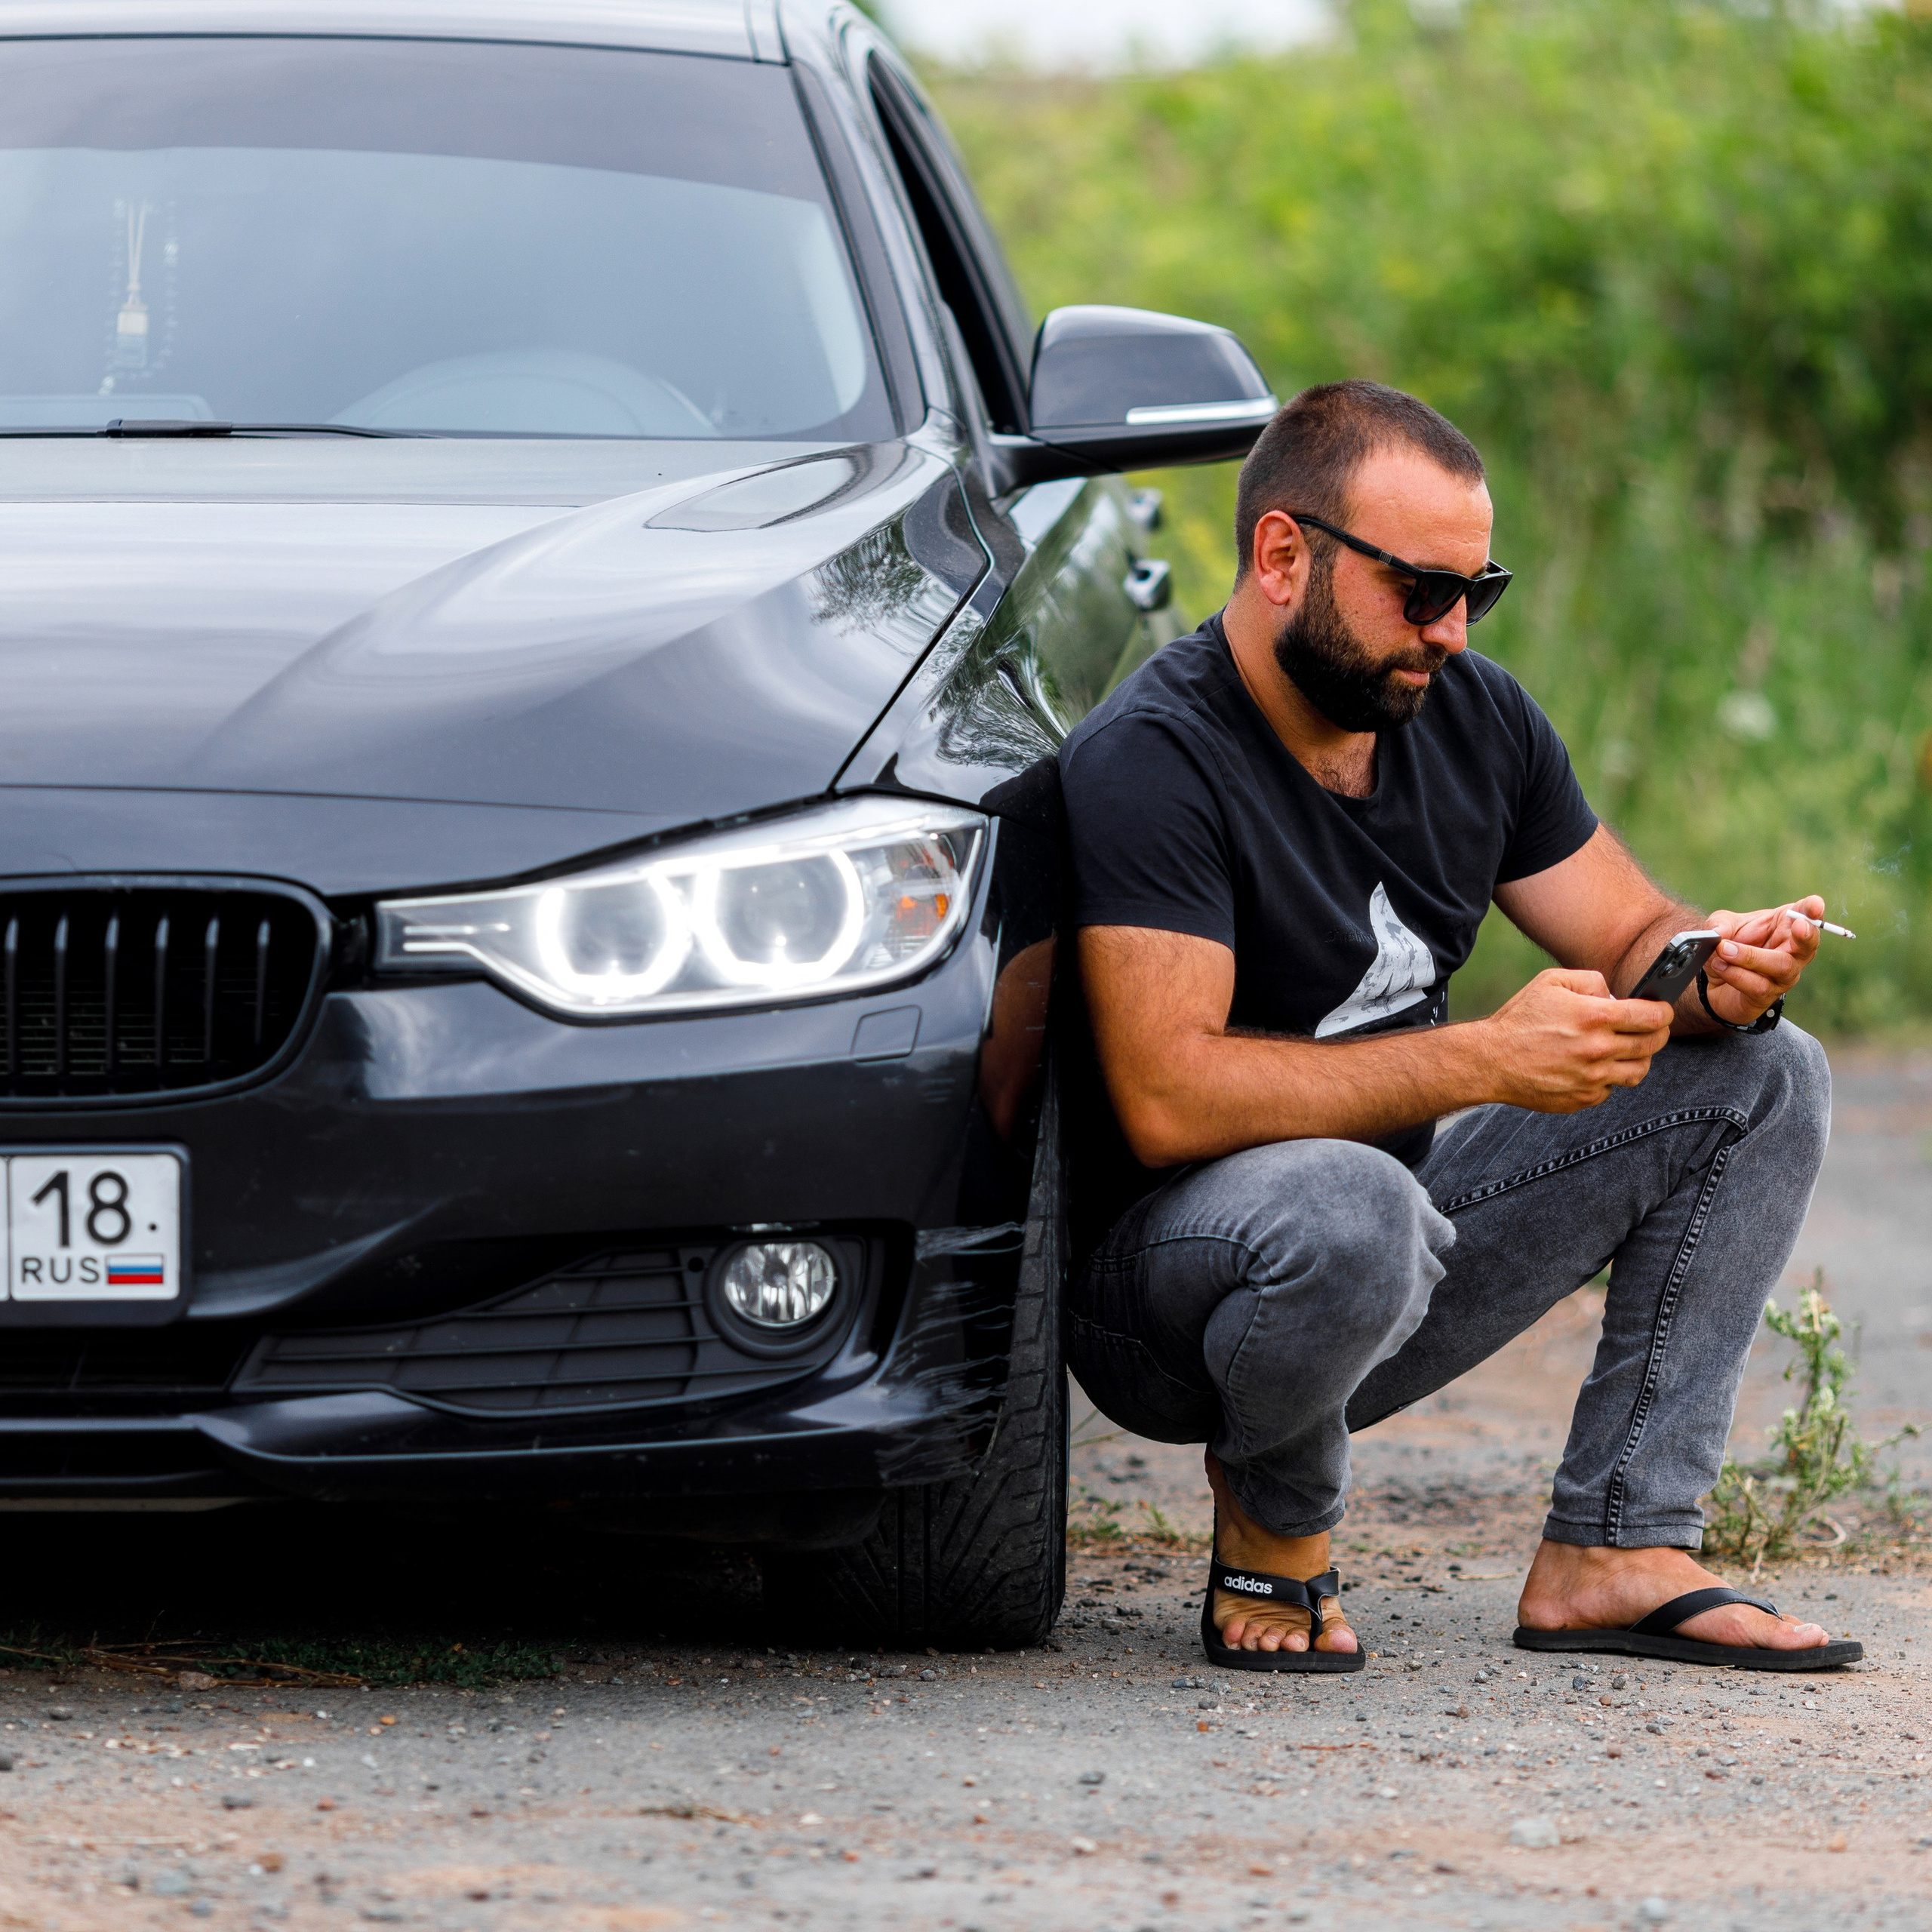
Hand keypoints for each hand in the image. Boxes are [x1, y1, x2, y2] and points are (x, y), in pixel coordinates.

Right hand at [1478, 967, 1674, 1112]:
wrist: (1490, 1061)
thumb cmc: (1519, 1019)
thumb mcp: (1551, 982)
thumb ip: (1591, 980)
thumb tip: (1614, 995)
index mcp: (1594, 1017)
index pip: (1652, 1017)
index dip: (1663, 1012)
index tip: (1661, 1011)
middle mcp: (1598, 1050)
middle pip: (1652, 1045)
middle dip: (1658, 1033)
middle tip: (1650, 1029)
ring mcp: (1592, 1078)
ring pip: (1638, 1071)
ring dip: (1639, 1058)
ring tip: (1626, 1050)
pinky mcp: (1583, 1099)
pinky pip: (1611, 1090)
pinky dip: (1607, 1078)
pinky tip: (1591, 1067)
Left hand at [1701, 895, 1822, 1026]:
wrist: (1711, 980)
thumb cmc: (1728, 945)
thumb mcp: (1721, 926)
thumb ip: (1720, 925)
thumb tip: (1719, 934)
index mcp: (1784, 926)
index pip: (1804, 914)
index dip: (1812, 910)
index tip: (1816, 905)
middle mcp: (1792, 951)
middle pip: (1808, 945)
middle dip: (1806, 935)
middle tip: (1799, 926)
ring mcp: (1783, 975)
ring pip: (1782, 966)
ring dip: (1751, 956)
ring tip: (1723, 949)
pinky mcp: (1767, 995)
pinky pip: (1759, 986)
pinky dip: (1736, 974)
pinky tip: (1721, 966)